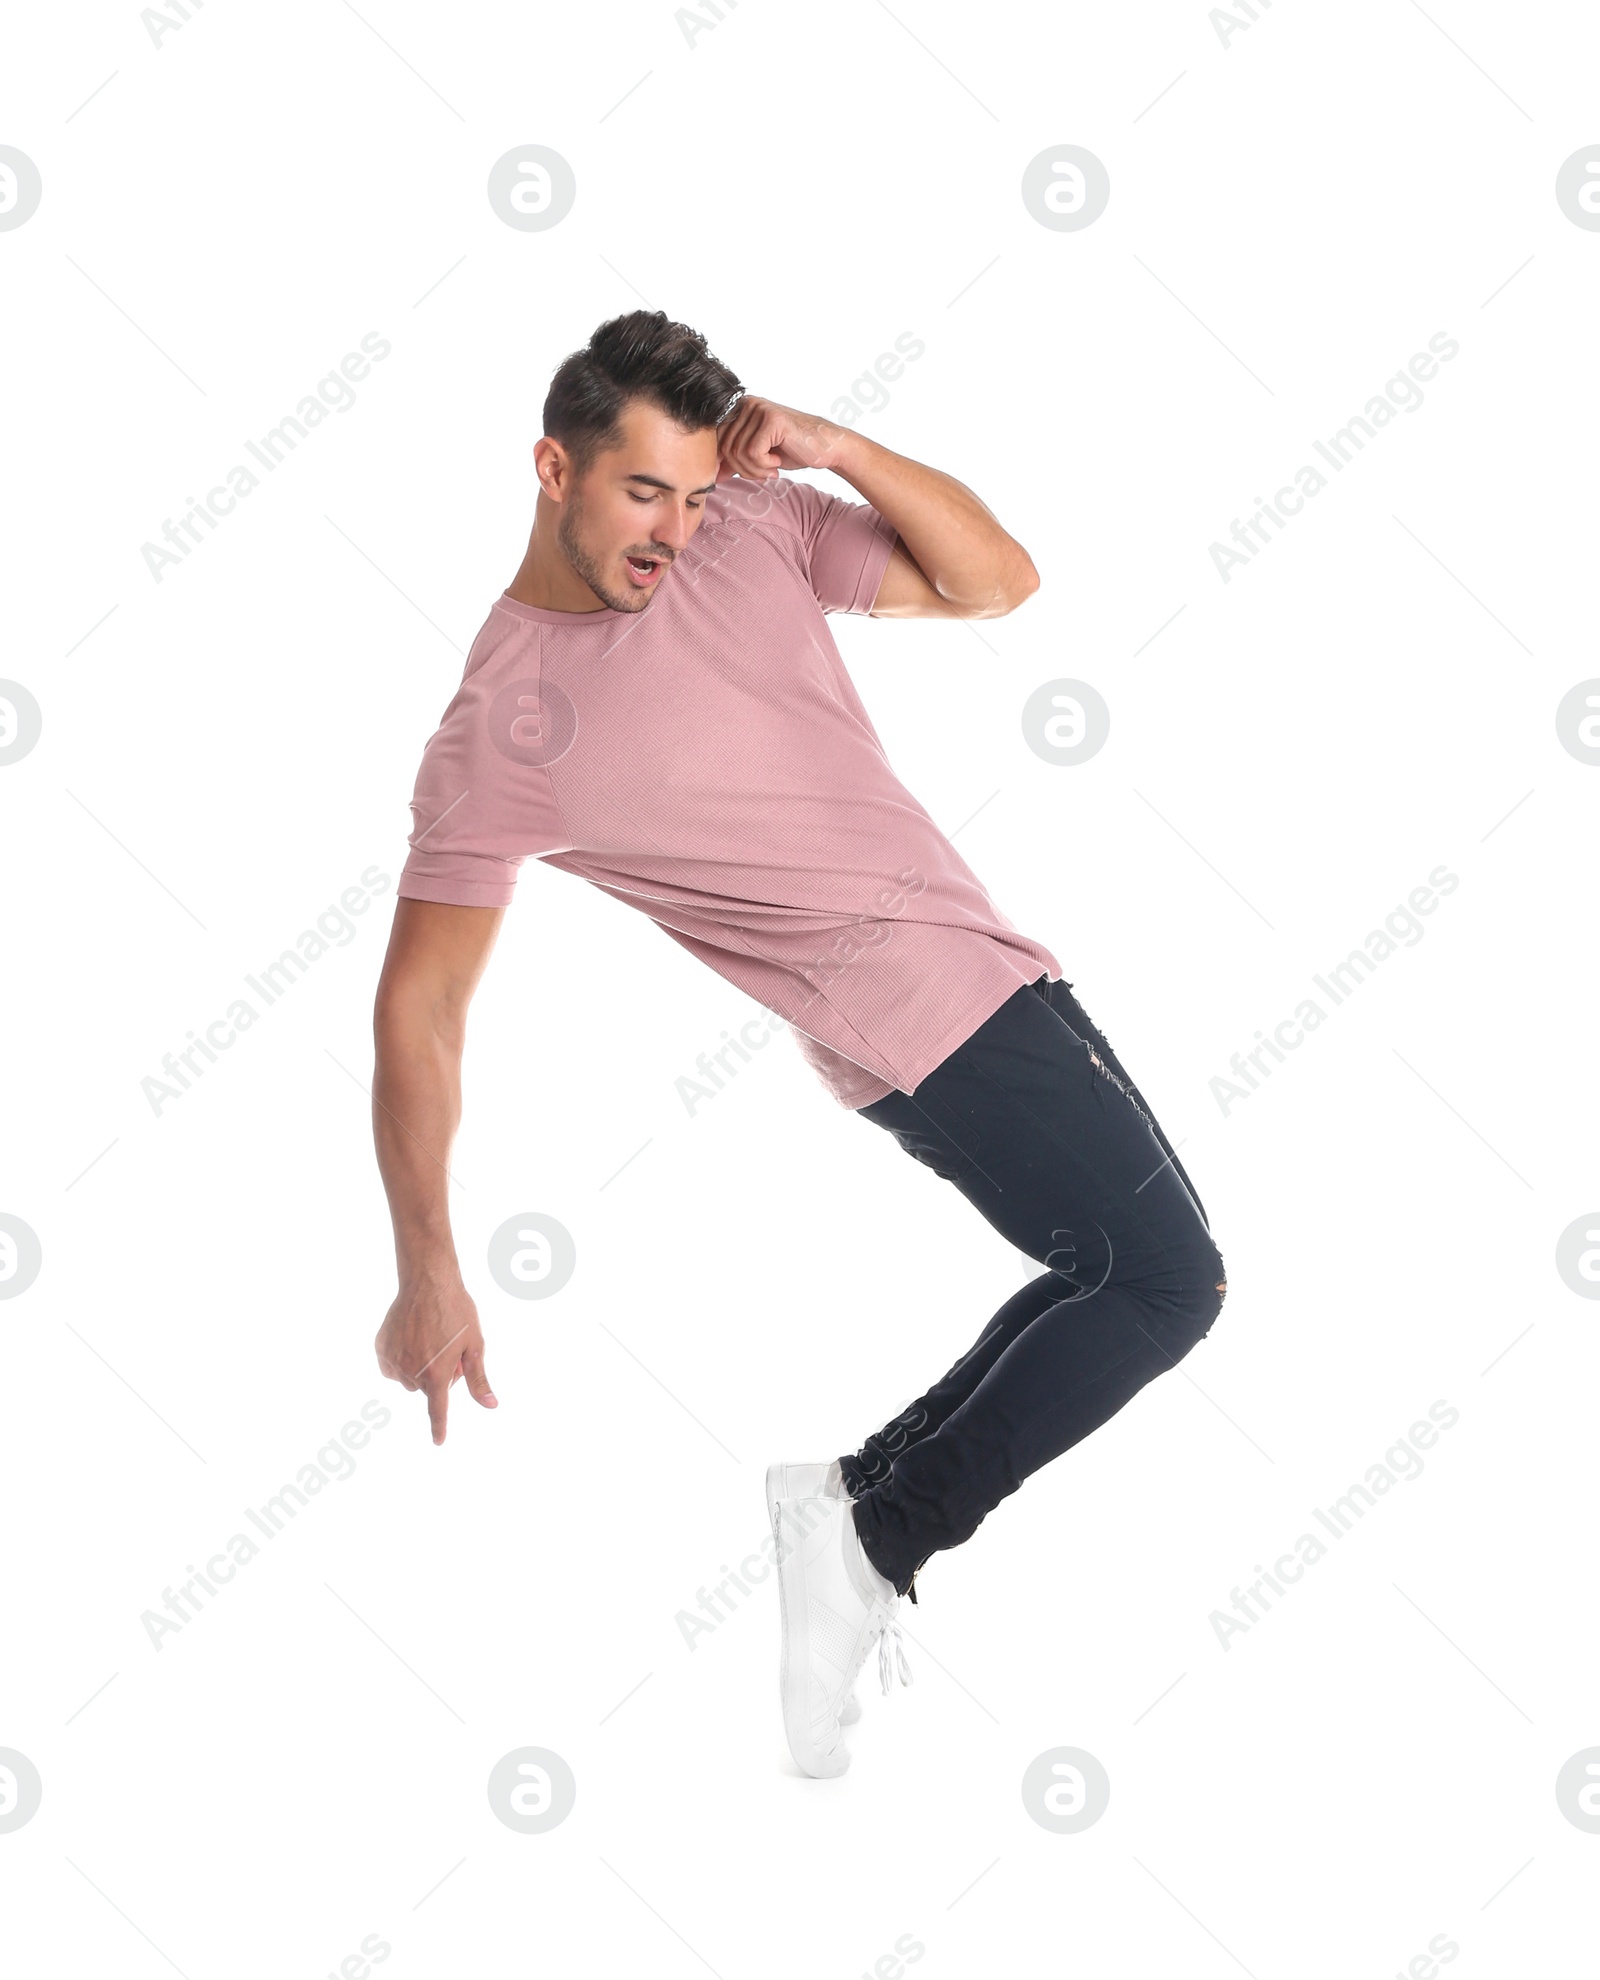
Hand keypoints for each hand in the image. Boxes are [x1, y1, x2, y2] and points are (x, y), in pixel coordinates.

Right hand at [375, 1274, 495, 1444]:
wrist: (428, 1283)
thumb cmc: (457, 1313)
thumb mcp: (474, 1346)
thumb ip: (478, 1380)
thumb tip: (490, 1405)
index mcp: (437, 1374)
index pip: (438, 1410)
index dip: (438, 1427)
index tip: (438, 1441)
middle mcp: (411, 1372)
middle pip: (425, 1388)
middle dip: (436, 1375)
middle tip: (446, 1349)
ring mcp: (393, 1360)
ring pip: (407, 1378)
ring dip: (418, 1367)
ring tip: (429, 1339)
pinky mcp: (381, 1348)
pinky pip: (391, 1366)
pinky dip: (400, 1360)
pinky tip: (410, 1339)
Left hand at [716, 396, 843, 482]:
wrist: (824, 447)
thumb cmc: (792, 450)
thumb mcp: (756, 457)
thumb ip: (733, 461)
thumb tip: (711, 476)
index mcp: (740, 408)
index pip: (717, 441)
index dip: (728, 463)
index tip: (750, 472)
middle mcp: (747, 404)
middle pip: (726, 447)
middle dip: (743, 469)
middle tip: (765, 473)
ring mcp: (759, 409)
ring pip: (738, 452)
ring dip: (755, 469)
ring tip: (772, 467)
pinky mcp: (771, 420)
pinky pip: (753, 453)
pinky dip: (765, 465)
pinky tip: (778, 461)